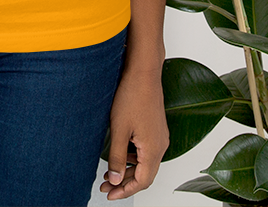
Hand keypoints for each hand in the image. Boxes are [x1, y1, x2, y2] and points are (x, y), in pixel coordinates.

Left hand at [100, 67, 168, 199]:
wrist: (143, 72)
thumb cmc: (132, 96)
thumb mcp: (119, 129)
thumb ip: (117, 157)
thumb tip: (114, 180)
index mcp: (154, 149)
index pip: (142, 182)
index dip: (125, 191)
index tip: (110, 194)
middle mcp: (161, 145)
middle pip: (145, 175)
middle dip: (124, 182)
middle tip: (105, 185)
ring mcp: (160, 136)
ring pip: (145, 163)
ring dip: (128, 169)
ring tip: (109, 171)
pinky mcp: (156, 128)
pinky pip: (146, 151)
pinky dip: (133, 157)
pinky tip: (120, 152)